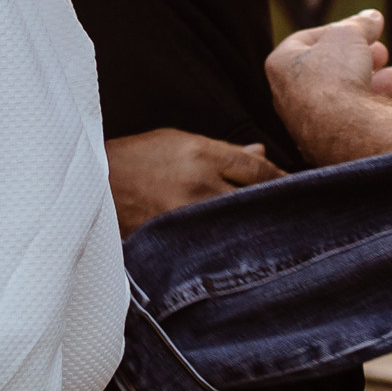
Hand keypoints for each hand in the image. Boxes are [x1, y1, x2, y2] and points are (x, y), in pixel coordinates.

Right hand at [102, 128, 285, 233]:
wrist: (91, 184)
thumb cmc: (134, 158)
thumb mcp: (175, 141)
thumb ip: (221, 150)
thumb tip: (262, 155)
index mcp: (200, 153)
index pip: (259, 171)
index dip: (284, 181)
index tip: (300, 191)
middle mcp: (200, 184)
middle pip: (258, 201)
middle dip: (278, 210)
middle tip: (300, 218)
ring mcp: (189, 216)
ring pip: (241, 227)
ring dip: (258, 230)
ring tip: (276, 238)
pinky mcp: (177, 240)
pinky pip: (217, 246)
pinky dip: (230, 247)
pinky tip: (239, 250)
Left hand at [265, 9, 391, 163]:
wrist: (344, 130)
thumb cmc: (336, 76)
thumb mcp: (349, 35)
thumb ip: (359, 24)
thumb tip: (371, 17)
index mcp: (280, 64)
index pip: (308, 39)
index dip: (339, 31)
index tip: (363, 30)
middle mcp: (286, 94)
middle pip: (327, 68)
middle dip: (357, 57)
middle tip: (381, 52)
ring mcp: (305, 120)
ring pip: (341, 93)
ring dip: (369, 80)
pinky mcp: (325, 141)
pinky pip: (349, 116)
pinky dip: (368, 104)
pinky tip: (390, 97)